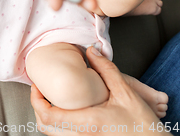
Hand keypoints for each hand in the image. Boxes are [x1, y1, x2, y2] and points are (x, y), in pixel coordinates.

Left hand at [30, 47, 169, 135]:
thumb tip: (91, 52)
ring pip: (52, 135)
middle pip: (44, 127)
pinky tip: (65, 113)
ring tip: (50, 100)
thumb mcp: (126, 93)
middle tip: (40, 91)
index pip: (49, 116)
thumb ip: (106, 70)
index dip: (36, 100)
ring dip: (46, 118)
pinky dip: (57, 127)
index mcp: (88, 122)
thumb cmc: (143, 124)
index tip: (36, 86)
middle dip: (37, 108)